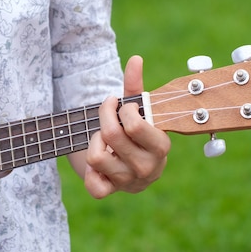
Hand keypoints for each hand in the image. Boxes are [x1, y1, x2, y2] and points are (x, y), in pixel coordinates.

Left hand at [83, 56, 170, 197]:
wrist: (130, 165)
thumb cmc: (135, 133)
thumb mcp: (137, 110)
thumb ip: (135, 86)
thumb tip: (135, 59)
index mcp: (161, 147)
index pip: (135, 124)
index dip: (121, 110)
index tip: (121, 106)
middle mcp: (147, 168)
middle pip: (111, 135)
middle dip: (104, 117)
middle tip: (106, 114)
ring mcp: (128, 182)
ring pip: (96, 157)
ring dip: (94, 142)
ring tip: (103, 140)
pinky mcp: (110, 192)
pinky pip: (92, 186)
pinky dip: (90, 173)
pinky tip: (98, 163)